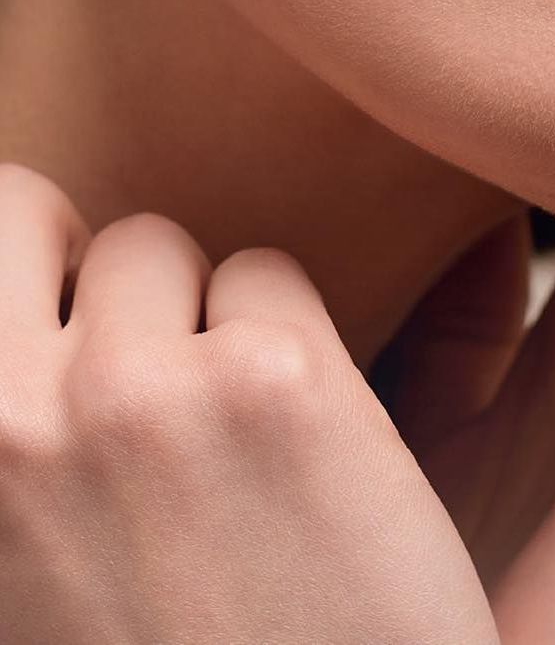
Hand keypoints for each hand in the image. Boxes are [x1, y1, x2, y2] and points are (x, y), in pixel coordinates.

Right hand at [0, 165, 500, 644]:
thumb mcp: (9, 568)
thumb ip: (7, 443)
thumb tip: (27, 371)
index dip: (8, 276)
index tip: (56, 328)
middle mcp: (2, 426)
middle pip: (24, 208)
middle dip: (75, 265)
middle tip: (142, 351)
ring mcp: (138, 395)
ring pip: (163, 245)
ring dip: (189, 314)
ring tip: (224, 440)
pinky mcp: (277, 383)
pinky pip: (271, 279)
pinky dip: (287, 341)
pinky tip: (301, 454)